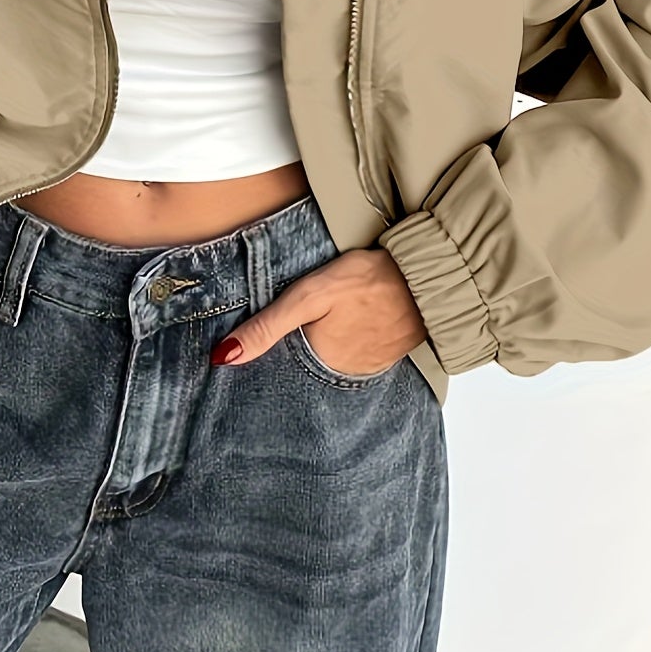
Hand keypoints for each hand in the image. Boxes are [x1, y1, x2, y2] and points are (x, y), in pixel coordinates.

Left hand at [210, 247, 425, 370]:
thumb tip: (222, 357)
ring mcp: (368, 366)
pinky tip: (343, 324)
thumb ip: (267, 327)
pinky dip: (345, 341)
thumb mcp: (309, 297)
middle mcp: (344, 375)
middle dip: (292, 351)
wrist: (428, 276)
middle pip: (305, 365)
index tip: (248, 346)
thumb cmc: (369, 282)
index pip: (279, 369)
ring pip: (330, 359)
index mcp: (320, 365)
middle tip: (290, 324)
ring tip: (315, 324)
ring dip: (321, 345)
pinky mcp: (386, 352)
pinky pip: (355, 352)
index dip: (265, 355)